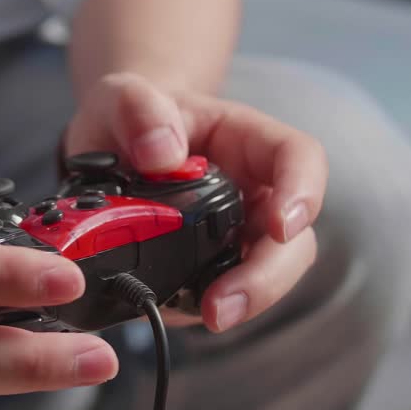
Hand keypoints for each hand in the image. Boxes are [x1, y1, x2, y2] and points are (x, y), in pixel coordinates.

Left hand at [64, 73, 326, 332]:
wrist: (107, 148)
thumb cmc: (127, 116)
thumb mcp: (119, 95)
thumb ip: (137, 108)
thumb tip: (164, 155)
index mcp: (246, 140)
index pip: (299, 159)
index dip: (303, 191)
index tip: (283, 225)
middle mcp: (253, 191)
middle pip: (293, 237)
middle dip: (268, 276)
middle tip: (223, 304)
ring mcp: (236, 235)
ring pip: (267, 274)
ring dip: (244, 300)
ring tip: (204, 315)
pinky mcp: (209, 269)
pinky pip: (222, 294)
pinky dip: (201, 306)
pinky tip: (171, 306)